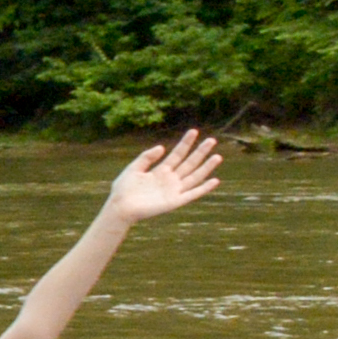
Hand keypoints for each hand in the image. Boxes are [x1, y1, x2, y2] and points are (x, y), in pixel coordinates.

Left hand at [107, 129, 221, 225]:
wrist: (120, 207)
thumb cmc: (124, 190)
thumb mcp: (134, 169)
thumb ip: (146, 157)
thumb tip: (162, 147)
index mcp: (160, 171)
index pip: (177, 154)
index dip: (185, 143)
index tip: (194, 131)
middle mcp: (170, 180)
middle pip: (189, 163)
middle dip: (200, 152)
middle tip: (212, 140)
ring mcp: (174, 190)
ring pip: (194, 176)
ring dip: (206, 167)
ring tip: (217, 156)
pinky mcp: (175, 202)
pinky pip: (192, 194)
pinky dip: (204, 188)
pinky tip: (215, 180)